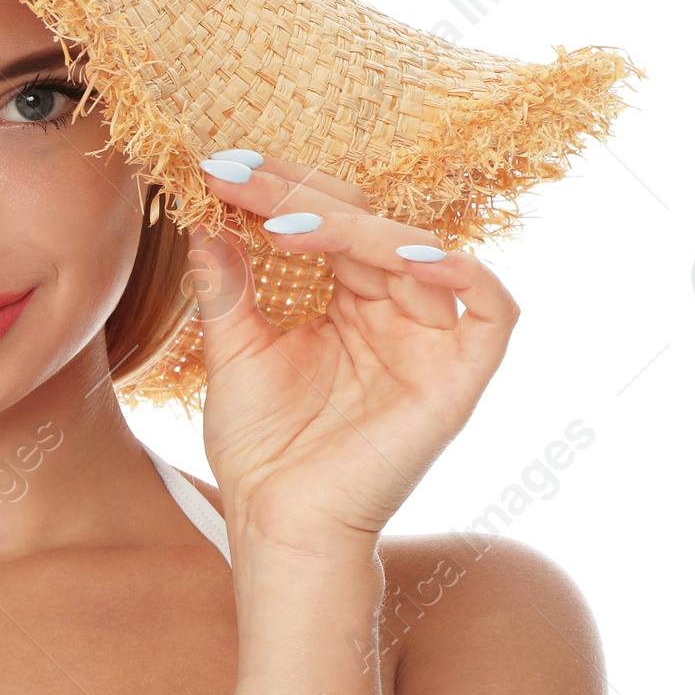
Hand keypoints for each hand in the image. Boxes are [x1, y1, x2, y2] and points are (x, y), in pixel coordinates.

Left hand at [185, 154, 518, 555]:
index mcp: (348, 304)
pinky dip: (458, 271)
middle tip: (242, 176)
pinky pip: (490, 306)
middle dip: (303, 197)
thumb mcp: (234, 353)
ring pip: (416, 251)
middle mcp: (395, 312)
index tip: (219, 168)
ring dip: (353, 229)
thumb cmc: (261, 452)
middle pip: (368, 225)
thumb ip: (227, 285)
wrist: (280, 526)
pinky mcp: (462, 376)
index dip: (279, 192)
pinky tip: (401, 255)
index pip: (325, 224)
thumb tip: (204, 216)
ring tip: (284, 222)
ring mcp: (432, 341)